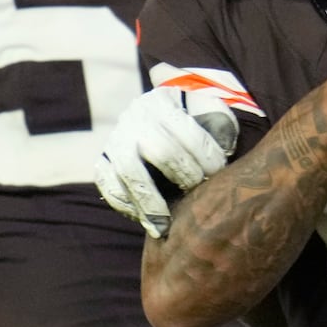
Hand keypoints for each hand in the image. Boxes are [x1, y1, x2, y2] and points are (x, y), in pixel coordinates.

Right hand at [95, 86, 237, 238]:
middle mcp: (135, 117)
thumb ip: (221, 127)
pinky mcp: (102, 162)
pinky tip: (149, 223)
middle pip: (160, 151)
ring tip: (168, 226)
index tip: (220, 175)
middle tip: (199, 192)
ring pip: (129, 172)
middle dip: (184, 176)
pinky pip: (109, 187)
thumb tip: (224, 151)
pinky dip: (128, 207)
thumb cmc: (198, 123)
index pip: (187, 132)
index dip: (207, 158)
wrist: (164, 121)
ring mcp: (115, 140)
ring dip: (151, 202)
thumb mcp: (213, 114)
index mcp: (164, 101)